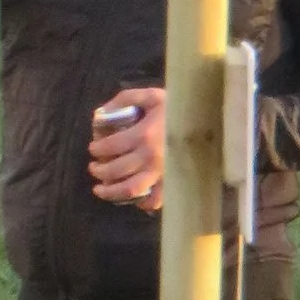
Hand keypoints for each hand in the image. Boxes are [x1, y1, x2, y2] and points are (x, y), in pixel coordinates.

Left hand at [88, 87, 165, 209]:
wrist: (206, 121)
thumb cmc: (176, 108)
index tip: (92, 149)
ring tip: (100, 189)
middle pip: (116, 170)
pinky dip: (141, 203)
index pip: (110, 146)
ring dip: (111, 192)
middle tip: (93, 168)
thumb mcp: (150, 96)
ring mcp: (162, 173)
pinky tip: (131, 199)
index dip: (97, 149)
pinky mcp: (173, 184)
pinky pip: (155, 200)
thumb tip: (102, 113)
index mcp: (143, 135)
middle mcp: (151, 157)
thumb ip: (124, 99)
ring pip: (131, 190)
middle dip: (99, 171)